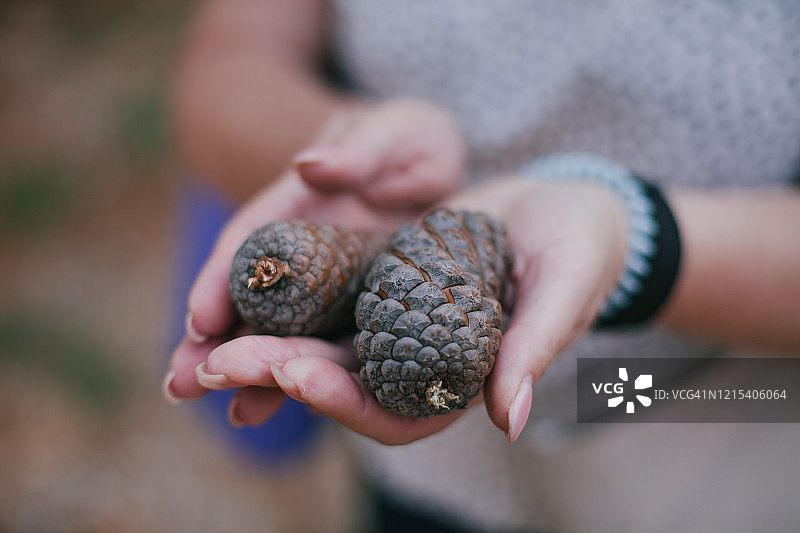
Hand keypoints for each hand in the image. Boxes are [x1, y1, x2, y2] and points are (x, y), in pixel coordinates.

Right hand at [164, 99, 464, 417]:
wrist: (441, 170)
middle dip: (215, 341)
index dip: (220, 278)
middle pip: (251, 298)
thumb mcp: (398, 133)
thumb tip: (308, 166)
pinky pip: (330, 346)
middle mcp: (305, 253)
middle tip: (179, 386)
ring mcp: (330, 287)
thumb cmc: (413, 140)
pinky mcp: (361, 311)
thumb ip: (360, 150)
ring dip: (253, 370)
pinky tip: (285, 408)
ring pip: (283, 332)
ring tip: (231, 414)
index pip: (250, 242)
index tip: (199, 319)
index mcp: (300, 206)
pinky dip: (304, 376)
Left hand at [178, 175, 627, 444]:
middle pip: (341, 381)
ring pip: (320, 342)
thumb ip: (535, 348)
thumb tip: (508, 421)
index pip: (395, 412)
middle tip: (217, 363)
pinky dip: (283, 297)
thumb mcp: (565, 288)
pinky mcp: (378, 281)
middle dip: (279, 374)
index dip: (345, 403)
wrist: (564, 207)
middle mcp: (417, 360)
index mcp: (459, 379)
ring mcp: (393, 322)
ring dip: (264, 342)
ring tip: (207, 336)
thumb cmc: (579, 250)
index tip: (296, 377)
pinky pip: (324, 293)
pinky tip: (238, 286)